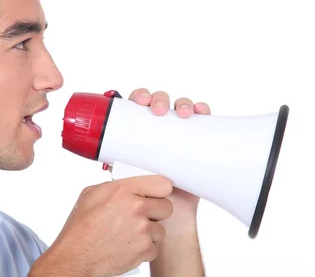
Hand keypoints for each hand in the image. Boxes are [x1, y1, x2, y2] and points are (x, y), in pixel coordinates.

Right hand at [30, 174, 174, 276]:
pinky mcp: (144, 249)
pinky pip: (155, 247)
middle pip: (166, 207)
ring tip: (130, 234)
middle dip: (156, 212)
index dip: (159, 191)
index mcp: (123, 190)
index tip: (155, 195)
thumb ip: (116, 187)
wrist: (76, 256)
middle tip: (141, 216)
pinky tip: (129, 245)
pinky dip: (144, 249)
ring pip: (161, 229)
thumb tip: (129, 186)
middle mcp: (136, 208)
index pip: (162, 184)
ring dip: (149, 232)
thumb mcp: (92, 194)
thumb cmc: (81, 227)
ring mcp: (142, 230)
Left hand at [126, 88, 211, 227]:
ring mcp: (179, 134)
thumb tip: (111, 164)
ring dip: (182, 103)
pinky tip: (202, 111)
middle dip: (159, 99)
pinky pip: (202, 121)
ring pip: (180, 108)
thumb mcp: (128, 178)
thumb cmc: (144, 195)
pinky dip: (203, 110)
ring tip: (182, 114)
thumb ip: (120, 171)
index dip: (139, 96)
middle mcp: (159, 129)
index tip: (140, 102)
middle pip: (159, 103)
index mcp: (139, 132)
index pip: (137, 105)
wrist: (168, 217)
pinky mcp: (198, 142)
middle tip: (158, 111)